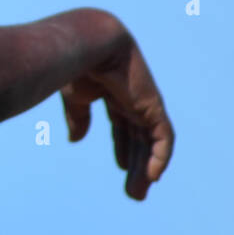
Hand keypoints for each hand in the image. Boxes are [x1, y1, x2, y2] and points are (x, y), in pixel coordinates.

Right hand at [61, 33, 172, 199]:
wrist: (85, 42)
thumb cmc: (70, 63)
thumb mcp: (74, 97)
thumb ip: (78, 117)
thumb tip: (76, 140)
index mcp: (112, 93)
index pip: (123, 125)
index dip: (122, 146)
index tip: (122, 167)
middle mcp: (132, 99)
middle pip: (138, 137)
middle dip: (136, 163)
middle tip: (133, 191)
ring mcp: (144, 102)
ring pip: (151, 142)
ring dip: (146, 168)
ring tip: (138, 192)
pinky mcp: (153, 105)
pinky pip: (163, 137)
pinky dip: (159, 157)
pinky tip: (152, 176)